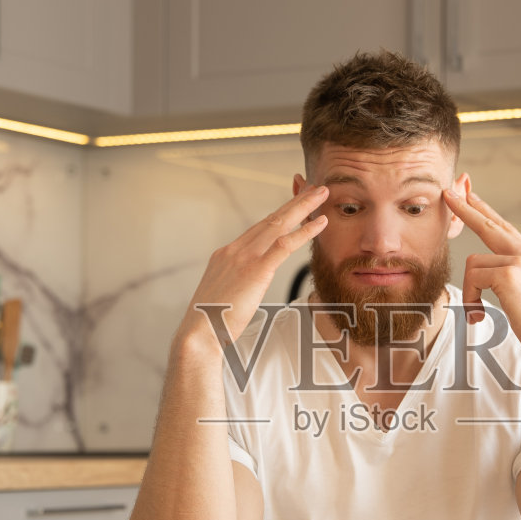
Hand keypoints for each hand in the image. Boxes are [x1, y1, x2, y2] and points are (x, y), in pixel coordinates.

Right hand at [177, 185, 328, 351]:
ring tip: (322, 193)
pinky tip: (320, 222)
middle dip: (293, 201)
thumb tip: (244, 289)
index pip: (257, 229)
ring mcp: (244, 257)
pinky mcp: (256, 270)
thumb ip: (236, 285)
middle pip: (269, 219)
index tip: (292, 204)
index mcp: (226, 255)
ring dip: (303, 206)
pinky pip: (285, 245)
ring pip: (279, 224)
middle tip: (312, 186)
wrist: (199, 332)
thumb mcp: (223, 297)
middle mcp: (234, 250)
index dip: (278, 214)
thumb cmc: (211, 323)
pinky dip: (305, 231)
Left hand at [443, 186, 520, 365]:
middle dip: (465, 208)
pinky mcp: (510, 273)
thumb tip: (491, 277)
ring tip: (476, 313)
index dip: (485, 211)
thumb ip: (514, 279)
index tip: (470, 196)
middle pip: (489, 223)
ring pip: (474, 262)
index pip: (505, 228)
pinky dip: (470, 298)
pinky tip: (479, 315)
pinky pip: (474, 278)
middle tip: (447, 192)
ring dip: (469, 291)